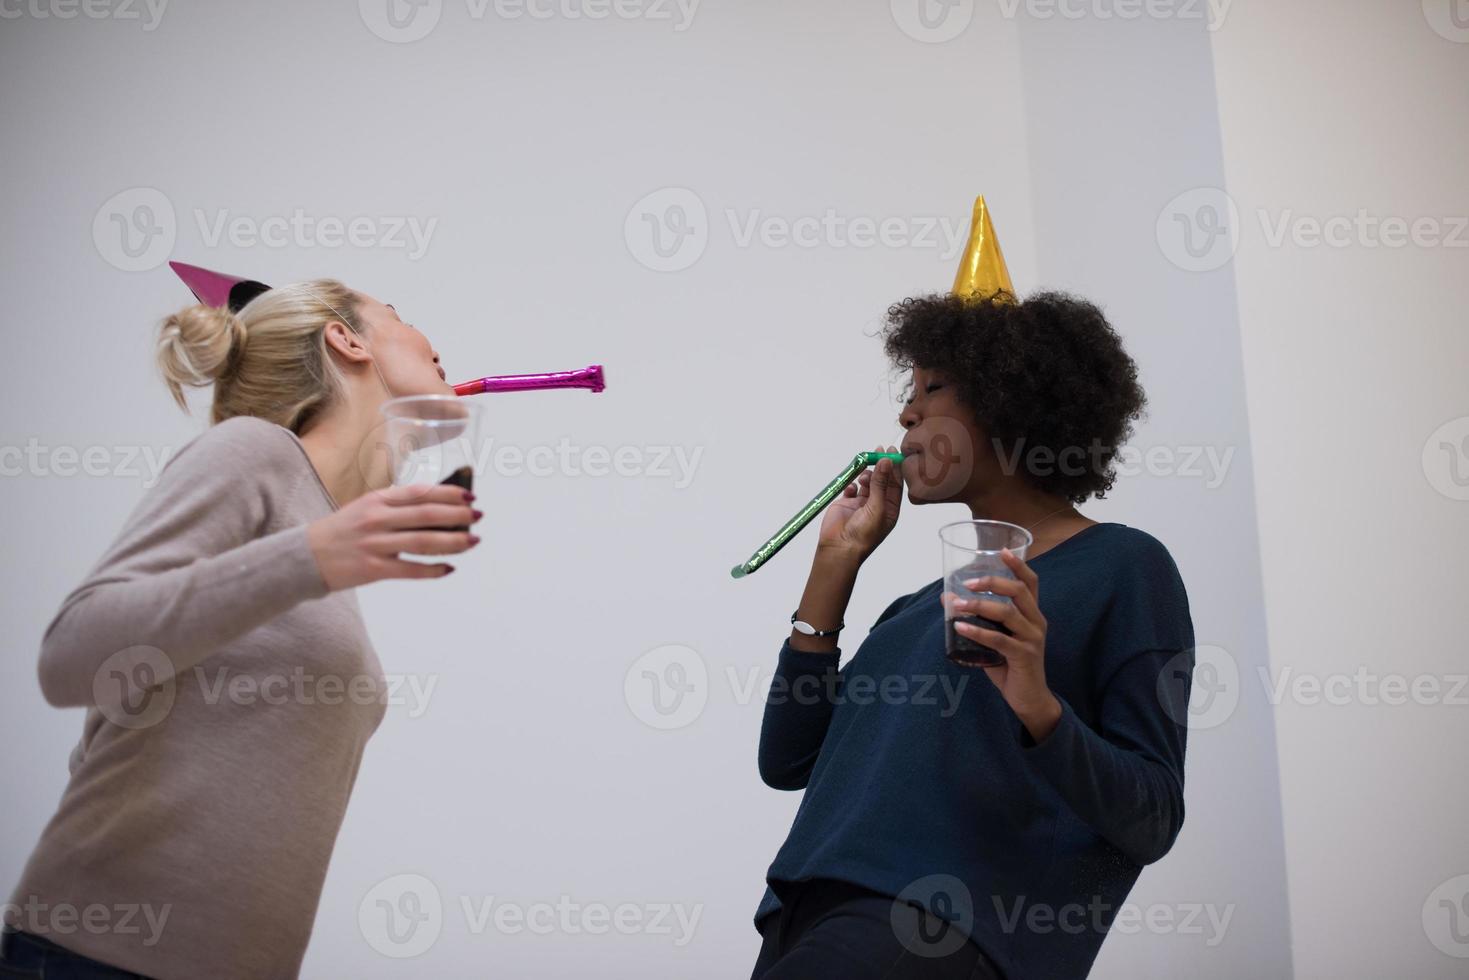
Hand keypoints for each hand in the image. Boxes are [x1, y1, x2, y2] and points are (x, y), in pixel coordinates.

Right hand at [306, 483, 481, 589]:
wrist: (305, 557)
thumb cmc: (343, 531)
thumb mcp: (366, 508)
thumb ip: (397, 506)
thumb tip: (440, 508)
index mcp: (377, 500)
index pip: (419, 492)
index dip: (448, 493)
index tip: (469, 495)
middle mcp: (376, 519)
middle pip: (427, 515)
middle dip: (457, 515)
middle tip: (478, 516)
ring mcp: (375, 544)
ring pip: (423, 542)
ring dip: (453, 541)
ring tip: (473, 541)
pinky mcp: (373, 569)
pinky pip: (410, 569)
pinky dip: (433, 569)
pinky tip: (449, 568)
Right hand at [816, 444, 902, 562]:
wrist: (839, 547)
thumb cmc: (863, 534)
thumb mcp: (877, 507)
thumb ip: (881, 483)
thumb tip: (886, 461)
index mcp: (890, 509)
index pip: (896, 484)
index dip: (895, 468)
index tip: (893, 451)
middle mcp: (877, 505)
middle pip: (882, 480)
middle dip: (881, 466)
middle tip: (879, 450)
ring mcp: (861, 504)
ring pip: (867, 482)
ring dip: (866, 475)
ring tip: (863, 475)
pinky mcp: (846, 503)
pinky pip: (851, 488)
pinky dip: (852, 484)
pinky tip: (852, 488)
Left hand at [948, 549, 1061, 739]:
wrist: (1029, 699)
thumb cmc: (1011, 666)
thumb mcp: (994, 639)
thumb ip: (976, 620)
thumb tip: (947, 599)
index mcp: (1032, 615)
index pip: (1030, 583)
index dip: (1019, 565)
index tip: (1002, 551)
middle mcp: (1036, 622)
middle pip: (1020, 591)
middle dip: (992, 582)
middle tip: (967, 583)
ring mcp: (1033, 639)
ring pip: (1008, 613)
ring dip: (979, 606)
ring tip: (957, 606)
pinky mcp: (1024, 656)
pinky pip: (999, 640)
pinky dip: (978, 632)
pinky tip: (960, 628)